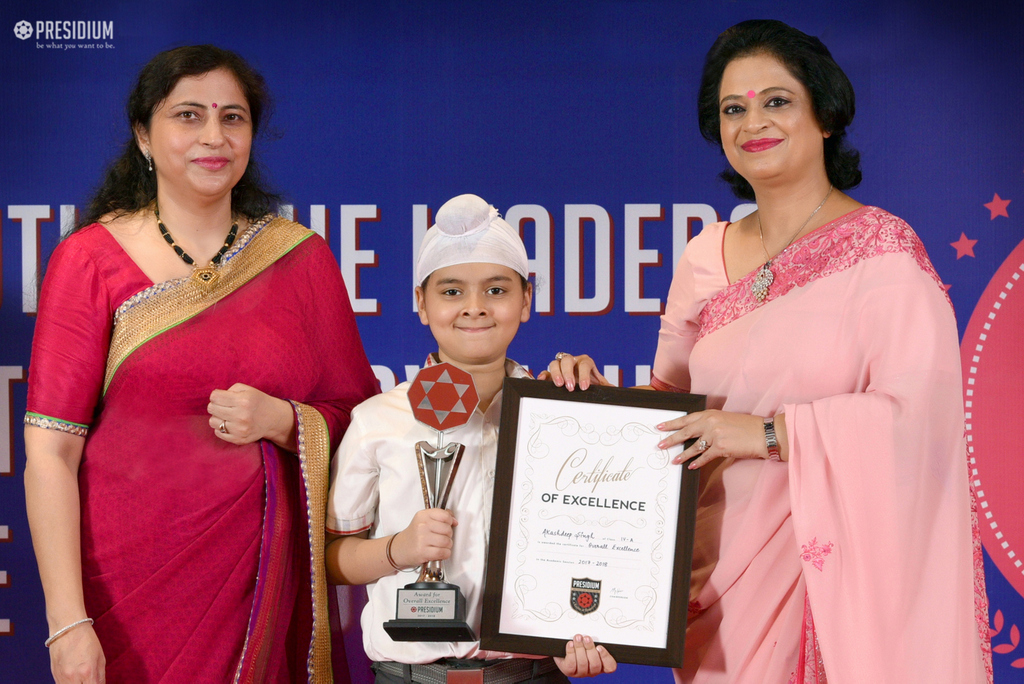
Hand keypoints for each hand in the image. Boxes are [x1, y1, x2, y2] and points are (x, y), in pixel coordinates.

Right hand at [50, 624, 104, 683]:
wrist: (67, 628)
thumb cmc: (86, 640)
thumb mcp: (100, 658)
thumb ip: (101, 677)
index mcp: (87, 672)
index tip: (96, 683)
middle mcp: (73, 677)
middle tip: (89, 680)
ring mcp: (61, 677)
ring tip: (82, 678)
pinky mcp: (54, 675)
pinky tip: (75, 678)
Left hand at [208, 383, 294, 446]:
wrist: (273, 419)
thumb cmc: (257, 401)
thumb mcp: (247, 389)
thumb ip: (230, 390)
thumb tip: (215, 399)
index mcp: (243, 401)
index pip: (214, 397)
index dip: (217, 395)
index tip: (223, 397)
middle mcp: (241, 416)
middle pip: (211, 408)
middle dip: (217, 405)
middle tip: (226, 406)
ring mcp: (240, 430)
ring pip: (212, 421)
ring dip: (218, 417)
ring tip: (228, 415)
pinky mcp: (239, 440)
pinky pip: (218, 433)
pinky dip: (221, 427)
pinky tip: (230, 424)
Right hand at [391, 508, 457, 567]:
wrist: (399, 549)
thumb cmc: (414, 535)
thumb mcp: (423, 520)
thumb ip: (439, 517)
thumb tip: (454, 520)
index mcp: (423, 515)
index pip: (445, 515)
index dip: (450, 521)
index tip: (448, 525)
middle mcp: (422, 526)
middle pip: (447, 529)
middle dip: (449, 535)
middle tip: (443, 537)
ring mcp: (422, 539)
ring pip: (447, 541)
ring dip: (448, 546)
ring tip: (441, 546)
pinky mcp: (422, 552)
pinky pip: (443, 552)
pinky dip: (445, 554)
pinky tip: (440, 552)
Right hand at [537, 353, 608, 390]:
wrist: (584, 388)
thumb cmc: (592, 385)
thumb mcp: (602, 386)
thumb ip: (609, 387)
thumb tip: (624, 390)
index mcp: (586, 362)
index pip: (584, 364)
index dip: (584, 375)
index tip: (584, 387)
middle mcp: (573, 361)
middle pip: (568, 360)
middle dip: (568, 373)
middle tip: (570, 387)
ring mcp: (562, 367)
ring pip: (555, 363)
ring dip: (556, 373)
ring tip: (559, 385)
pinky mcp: (552, 374)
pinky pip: (546, 371)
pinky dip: (543, 374)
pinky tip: (543, 380)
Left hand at [554, 634, 616, 676]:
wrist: (565, 653)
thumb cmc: (581, 647)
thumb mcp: (590, 642)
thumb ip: (596, 640)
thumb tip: (597, 634)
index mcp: (601, 664)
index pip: (610, 666)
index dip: (606, 657)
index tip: (599, 646)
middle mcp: (592, 671)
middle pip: (595, 664)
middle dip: (590, 648)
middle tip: (586, 638)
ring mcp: (581, 672)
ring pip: (583, 663)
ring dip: (580, 648)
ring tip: (577, 638)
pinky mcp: (570, 671)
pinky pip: (571, 664)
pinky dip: (571, 652)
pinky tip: (570, 645)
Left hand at [657, 409, 776, 468]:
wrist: (764, 434)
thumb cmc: (747, 427)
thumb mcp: (726, 419)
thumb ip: (711, 423)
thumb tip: (697, 432)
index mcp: (711, 414)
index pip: (687, 419)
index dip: (672, 423)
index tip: (660, 427)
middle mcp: (711, 422)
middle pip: (685, 432)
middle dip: (671, 439)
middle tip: (659, 445)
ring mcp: (715, 435)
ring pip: (694, 446)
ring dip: (682, 454)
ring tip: (673, 460)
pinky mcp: (721, 448)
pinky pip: (705, 457)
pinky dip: (697, 462)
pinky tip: (691, 467)